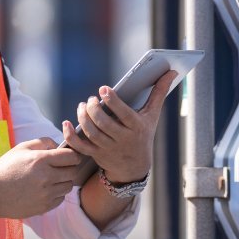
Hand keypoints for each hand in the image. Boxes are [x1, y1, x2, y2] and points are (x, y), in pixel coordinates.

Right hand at [0, 137, 79, 218]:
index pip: (71, 156)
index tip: (68, 156)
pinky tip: (45, 189)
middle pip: (73, 171)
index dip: (72, 155)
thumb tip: (57, 144)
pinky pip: (60, 198)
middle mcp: (46, 177)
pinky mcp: (44, 207)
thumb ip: (42, 142)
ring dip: (63, 181)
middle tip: (60, 167)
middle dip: (69, 167)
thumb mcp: (21, 149)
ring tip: (51, 179)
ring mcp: (46, 194)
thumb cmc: (5, 169)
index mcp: (40, 160)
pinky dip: (56, 194)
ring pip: (68, 186)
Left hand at [61, 70, 178, 183]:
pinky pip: (80, 146)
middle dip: (94, 109)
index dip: (112, 101)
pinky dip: (70, 135)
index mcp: (136, 128)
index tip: (104, 89)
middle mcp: (122, 140)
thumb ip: (159, 92)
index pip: (123, 114)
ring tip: (83, 105)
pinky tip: (66, 122)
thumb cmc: (143, 134)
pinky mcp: (95, 155)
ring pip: (91, 132)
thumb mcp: (152, 115)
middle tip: (91, 99)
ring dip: (83, 117)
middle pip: (103, 123)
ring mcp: (107, 149)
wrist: (134, 167)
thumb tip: (172, 71)